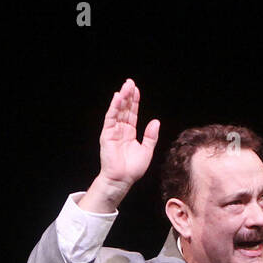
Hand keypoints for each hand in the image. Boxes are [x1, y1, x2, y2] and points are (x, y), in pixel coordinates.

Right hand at [83, 79, 159, 212]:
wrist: (122, 179)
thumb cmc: (133, 169)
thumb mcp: (147, 150)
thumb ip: (151, 136)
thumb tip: (156, 121)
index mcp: (130, 133)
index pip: (132, 113)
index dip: (134, 101)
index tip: (136, 90)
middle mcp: (121, 130)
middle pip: (124, 109)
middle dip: (127, 95)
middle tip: (130, 82)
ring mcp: (113, 131)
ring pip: (117, 111)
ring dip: (121, 98)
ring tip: (125, 86)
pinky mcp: (107, 135)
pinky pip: (110, 118)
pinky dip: (114, 108)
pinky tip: (117, 98)